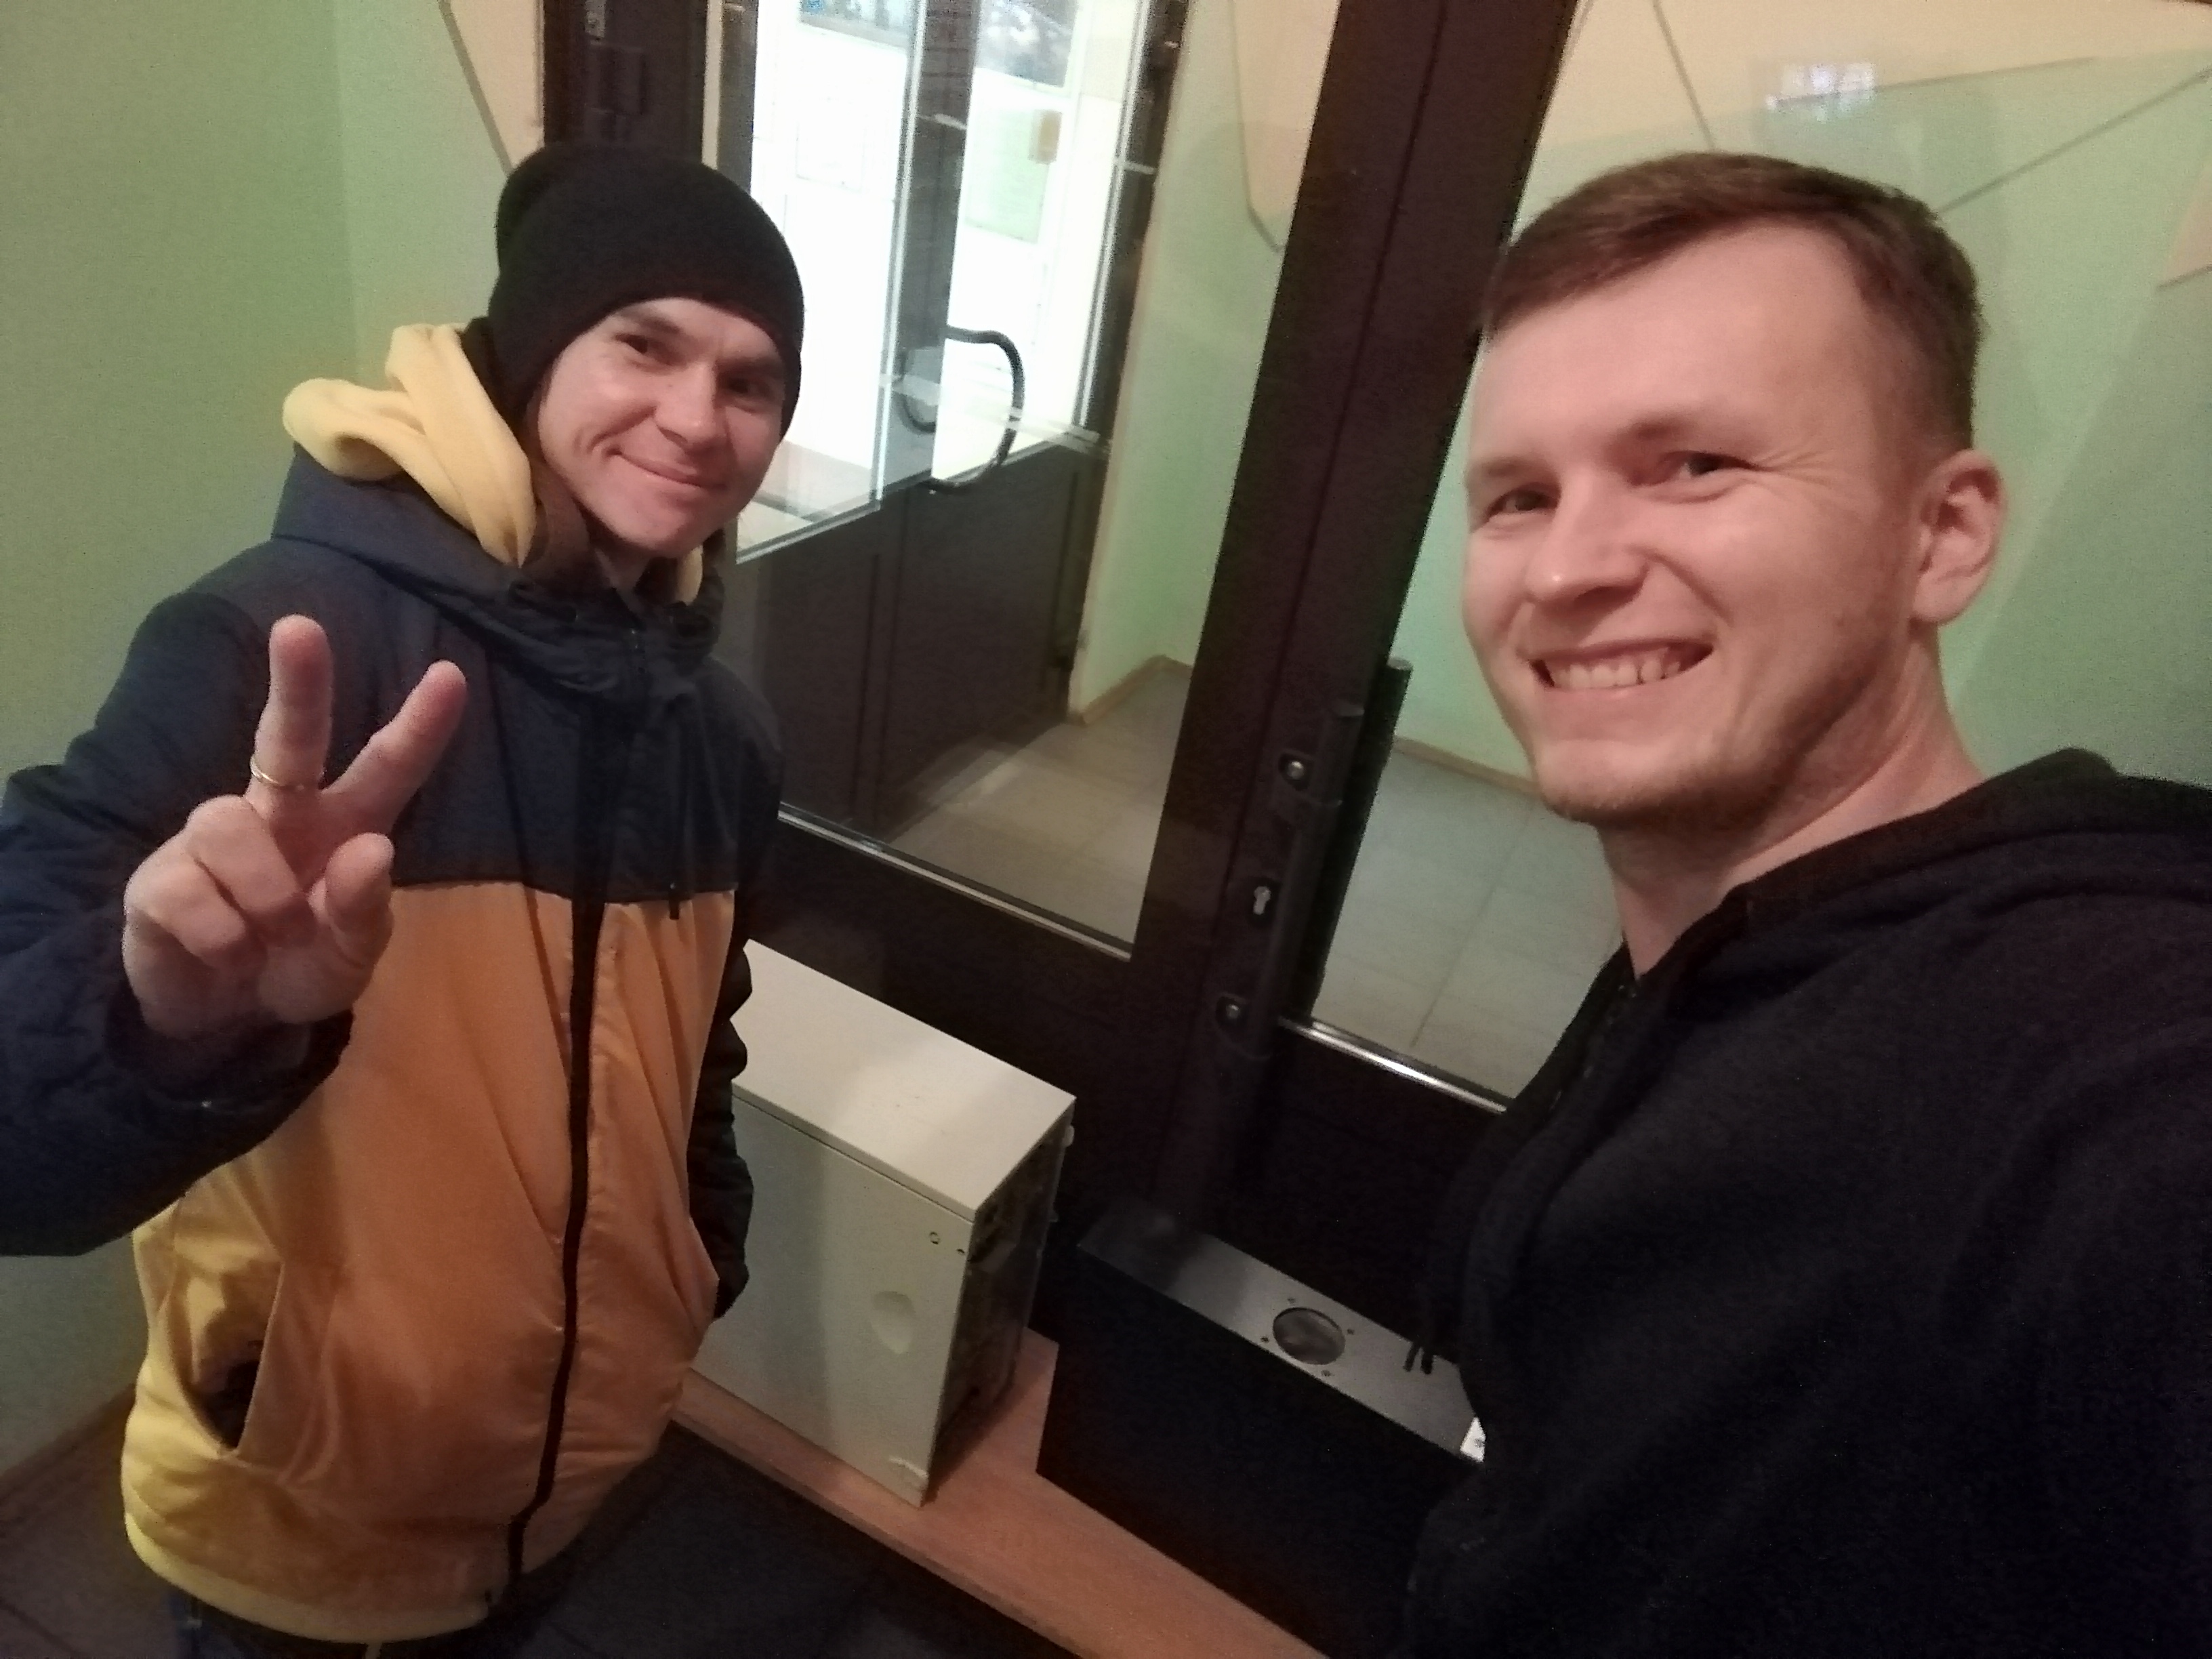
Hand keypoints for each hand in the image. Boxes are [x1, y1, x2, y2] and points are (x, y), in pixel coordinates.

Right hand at [121, 616, 467, 1042]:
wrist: (222, 1018)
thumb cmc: (300, 966)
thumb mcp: (349, 957)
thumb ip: (364, 912)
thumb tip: (372, 851)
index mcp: (343, 826)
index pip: (385, 770)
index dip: (418, 726)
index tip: (451, 674)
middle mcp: (277, 814)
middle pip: (286, 737)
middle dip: (296, 684)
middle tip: (301, 628)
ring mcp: (212, 839)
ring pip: (230, 827)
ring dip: (265, 895)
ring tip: (273, 937)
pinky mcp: (159, 877)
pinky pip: (192, 893)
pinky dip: (222, 936)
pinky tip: (226, 953)